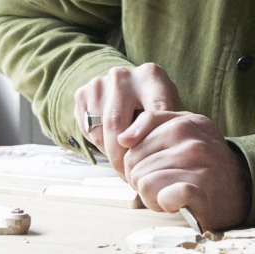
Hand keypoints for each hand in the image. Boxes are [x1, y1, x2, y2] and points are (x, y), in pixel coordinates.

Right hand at [74, 62, 183, 176]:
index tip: (151, 169)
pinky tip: (112, 148)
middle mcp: (122, 76)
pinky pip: (88, 130)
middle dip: (122, 157)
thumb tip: (172, 159)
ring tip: (124, 167)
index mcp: (150, 76)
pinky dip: (99, 145)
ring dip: (111, 154)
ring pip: (100, 131)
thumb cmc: (155, 103)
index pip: (152, 115)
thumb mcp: (170, 111)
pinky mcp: (82, 93)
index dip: (151, 146)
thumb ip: (171, 127)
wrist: (129, 85)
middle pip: (116, 124)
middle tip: (130, 177)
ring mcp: (99, 83)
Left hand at [118, 110, 250, 230]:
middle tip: (162, 185)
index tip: (149, 167)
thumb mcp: (185, 130)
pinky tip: (174, 203)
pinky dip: (163, 203)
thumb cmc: (206, 163)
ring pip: (144, 182)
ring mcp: (199, 165)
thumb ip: (153, 123)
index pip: (134, 140)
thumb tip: (123, 139)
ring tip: (170, 195)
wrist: (242, 189)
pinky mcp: (200, 191)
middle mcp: (193, 140)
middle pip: (135, 163)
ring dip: (151, 196)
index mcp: (186, 122)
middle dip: (141, 179)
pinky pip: (164, 196)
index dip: (135, 159)